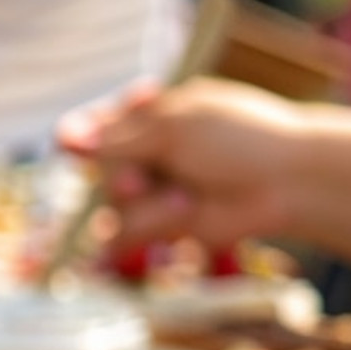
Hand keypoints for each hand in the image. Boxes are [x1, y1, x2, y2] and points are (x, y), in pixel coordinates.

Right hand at [59, 78, 308, 251]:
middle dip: (119, 175)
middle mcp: (149, 152)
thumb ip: (117, 138)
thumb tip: (64, 140)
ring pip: (112, 204)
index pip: (98, 123)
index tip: (69, 141)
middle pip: (99, 168)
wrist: (286, 185)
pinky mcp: (161, 227)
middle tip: (140, 181)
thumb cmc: (240, 141)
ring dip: (146, 207)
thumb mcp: (175, 128)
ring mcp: (154, 190)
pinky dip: (147, 230)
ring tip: (185, 201)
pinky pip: (126, 234)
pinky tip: (178, 219)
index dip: (82, 133)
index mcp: (153, 114)